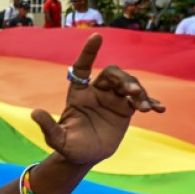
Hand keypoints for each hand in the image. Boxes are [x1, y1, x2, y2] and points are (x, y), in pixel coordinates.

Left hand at [30, 34, 164, 165]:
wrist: (84, 157)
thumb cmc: (68, 146)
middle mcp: (97, 92)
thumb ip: (48, 127)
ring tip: (145, 107)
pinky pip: (140, 101)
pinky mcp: (125, 109)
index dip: (89, 52)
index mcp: (78, 93)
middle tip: (132, 92)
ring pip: (129, 85)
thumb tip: (35, 113)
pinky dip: (150, 102)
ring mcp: (112, 99)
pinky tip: (159, 109)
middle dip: (124, 79)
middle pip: (112, 74)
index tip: (96, 36)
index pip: (82, 67)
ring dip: (139, 92)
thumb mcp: (57, 139)